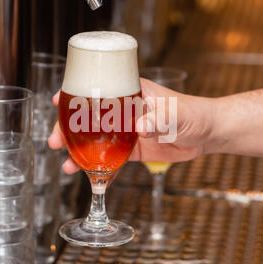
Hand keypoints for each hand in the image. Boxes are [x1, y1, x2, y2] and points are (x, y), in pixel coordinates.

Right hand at [48, 78, 215, 173]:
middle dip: (69, 128)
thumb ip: (160, 118)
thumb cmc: (194, 113)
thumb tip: (141, 126)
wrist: (207, 134)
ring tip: (66, 162)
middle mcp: (124, 110)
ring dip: (79, 149)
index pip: (98, 89)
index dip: (75, 93)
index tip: (57, 99)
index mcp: (131, 92)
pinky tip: (87, 174)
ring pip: (95, 138)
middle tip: (55, 140)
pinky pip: (111, 157)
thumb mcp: (177, 113)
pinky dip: (99, 165)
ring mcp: (126, 130)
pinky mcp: (133, 148)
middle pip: (89, 117)